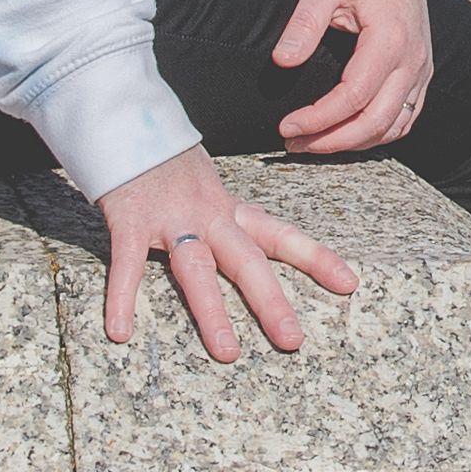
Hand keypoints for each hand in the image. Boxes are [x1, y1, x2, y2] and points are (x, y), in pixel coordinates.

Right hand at [95, 144, 363, 362]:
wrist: (124, 118)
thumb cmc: (166, 160)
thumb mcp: (207, 185)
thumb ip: (226, 217)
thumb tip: (248, 247)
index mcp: (229, 210)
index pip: (281, 235)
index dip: (316, 258)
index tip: (349, 283)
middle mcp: (208, 215)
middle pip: (247, 261)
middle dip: (271, 302)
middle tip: (292, 341)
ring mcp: (170, 219)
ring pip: (197, 269)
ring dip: (212, 312)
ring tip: (226, 353)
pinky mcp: (131, 220)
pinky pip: (128, 264)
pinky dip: (121, 298)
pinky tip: (120, 331)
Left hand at [272, 0, 436, 155]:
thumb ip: (304, 24)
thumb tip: (281, 61)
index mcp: (390, 39)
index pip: (353, 97)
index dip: (318, 119)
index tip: (287, 126)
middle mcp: (412, 60)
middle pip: (376, 122)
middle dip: (332, 141)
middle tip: (294, 143)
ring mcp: (421, 69)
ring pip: (393, 127)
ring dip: (354, 143)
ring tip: (315, 143)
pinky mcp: (422, 73)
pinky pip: (406, 118)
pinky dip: (377, 133)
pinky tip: (347, 133)